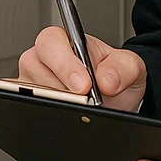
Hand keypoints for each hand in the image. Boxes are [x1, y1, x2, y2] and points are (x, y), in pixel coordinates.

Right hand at [17, 26, 146, 112]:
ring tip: (83, 110)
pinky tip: (73, 119)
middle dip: (64, 90)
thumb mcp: (129, 67)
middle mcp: (42, 60)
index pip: (51, 43)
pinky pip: (36, 112)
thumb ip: (122, 69)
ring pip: (35, 95)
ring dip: (61, 105)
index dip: (64, 64)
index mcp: (62, 41)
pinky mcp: (31, 106)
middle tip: (86, 102)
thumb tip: (105, 81)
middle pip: (37, 70)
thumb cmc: (113, 76)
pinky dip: (56, 118)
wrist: (116, 100)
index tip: (84, 85)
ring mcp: (32, 84)